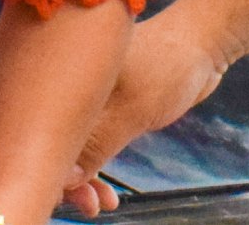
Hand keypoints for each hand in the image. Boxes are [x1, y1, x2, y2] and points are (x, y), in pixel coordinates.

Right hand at [62, 5, 229, 216]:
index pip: (45, 126)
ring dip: (84, 179)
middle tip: (87, 205)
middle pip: (56, 138)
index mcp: (69, 73)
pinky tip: (109, 195)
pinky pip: (92, 144)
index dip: (51, 162)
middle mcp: (72, 86)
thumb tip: (66, 179)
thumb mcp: (134, 106)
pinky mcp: (106, 108)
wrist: (203, 43)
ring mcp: (89, 98)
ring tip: (101, 204)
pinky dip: (97, 168)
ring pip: (75, 146)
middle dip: (68, 177)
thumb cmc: (169, 62)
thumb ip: (99, 144)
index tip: (63, 193)